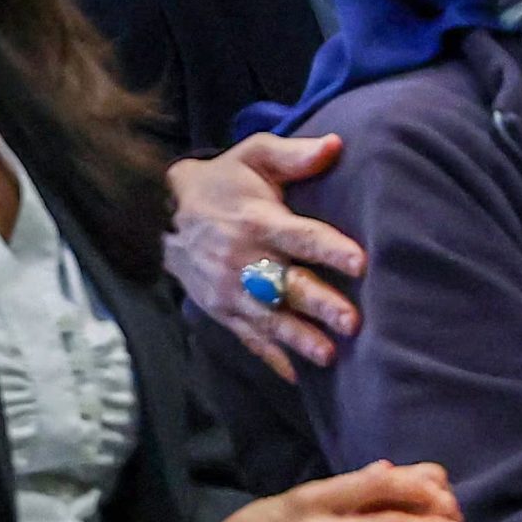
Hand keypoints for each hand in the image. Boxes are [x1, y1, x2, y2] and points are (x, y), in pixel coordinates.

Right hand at [165, 133, 363, 381]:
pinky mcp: (222, 311)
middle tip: (353, 323)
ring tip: (329, 356)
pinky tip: (297, 377)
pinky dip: (272, 359)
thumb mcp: (253, 156)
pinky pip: (248, 338)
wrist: (161, 214)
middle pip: (286, 284)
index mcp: (257, 221)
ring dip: (299, 338)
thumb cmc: (223, 181)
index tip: (361, 263)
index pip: (300, 236)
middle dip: (319, 304)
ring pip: (269, 318)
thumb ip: (293, 153)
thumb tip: (334, 144)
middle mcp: (242, 260)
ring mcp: (229, 291)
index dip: (330, 249)